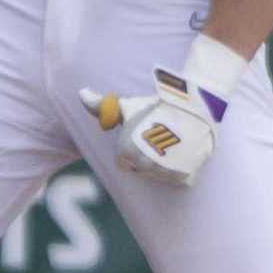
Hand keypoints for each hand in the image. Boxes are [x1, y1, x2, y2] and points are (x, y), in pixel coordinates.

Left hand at [82, 66, 221, 186]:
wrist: (191, 106)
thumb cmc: (155, 106)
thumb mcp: (127, 106)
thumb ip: (101, 105)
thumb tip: (81, 94)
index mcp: (125, 152)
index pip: (124, 163)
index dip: (133, 150)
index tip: (143, 137)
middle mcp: (143, 166)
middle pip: (142, 170)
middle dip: (149, 157)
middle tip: (159, 138)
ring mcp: (164, 173)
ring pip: (160, 175)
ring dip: (164, 164)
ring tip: (172, 143)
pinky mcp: (184, 177)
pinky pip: (178, 178)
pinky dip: (181, 168)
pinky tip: (183, 152)